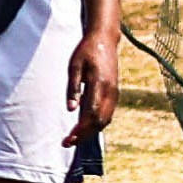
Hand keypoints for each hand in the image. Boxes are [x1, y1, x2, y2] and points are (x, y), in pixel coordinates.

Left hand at [67, 26, 117, 141]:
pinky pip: (107, 113)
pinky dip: (96, 123)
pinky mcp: (114, 93)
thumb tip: (70, 110)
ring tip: (74, 137)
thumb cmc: (86, 51)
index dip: (80, 130)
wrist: (105, 40)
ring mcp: (114, 93)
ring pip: (105, 119)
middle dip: (84, 135)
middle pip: (99, 121)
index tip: (68, 138)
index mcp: (100, 84)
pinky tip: (84, 126)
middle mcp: (110, 92)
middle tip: (67, 142)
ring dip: (90, 131)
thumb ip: (73, 88)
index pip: (91, 114)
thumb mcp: (74, 66)